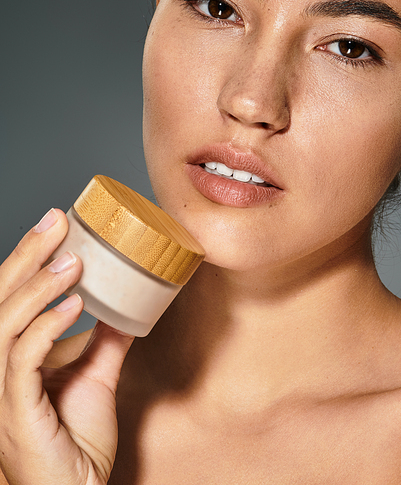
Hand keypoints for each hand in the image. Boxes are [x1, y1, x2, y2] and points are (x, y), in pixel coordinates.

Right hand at [0, 209, 133, 483]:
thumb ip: (104, 340)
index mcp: (12, 355)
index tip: (57, 220)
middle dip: (27, 255)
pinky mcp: (14, 410)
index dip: (28, 257)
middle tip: (56, 220)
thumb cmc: (76, 442)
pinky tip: (73, 304)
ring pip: (6, 323)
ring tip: (72, 260)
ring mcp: (2, 389)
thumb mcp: (95, 376)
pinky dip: (45, 326)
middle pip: (0, 299)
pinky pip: (22, 359)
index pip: (11, 295)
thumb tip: (126, 305)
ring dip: (39, 286)